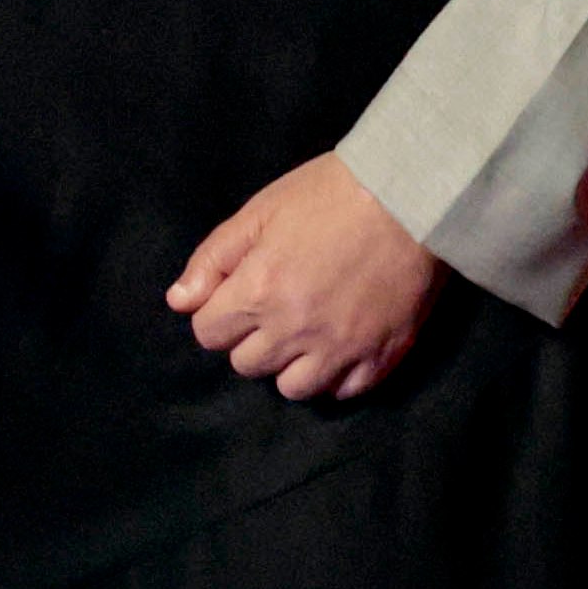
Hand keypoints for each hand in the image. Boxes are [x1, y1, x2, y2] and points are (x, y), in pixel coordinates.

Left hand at [167, 151, 441, 402]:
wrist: (408, 199)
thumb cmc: (327, 196)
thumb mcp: (258, 212)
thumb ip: (213, 259)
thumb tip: (178, 301)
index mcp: (259, 292)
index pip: (209, 334)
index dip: (216, 313)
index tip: (235, 294)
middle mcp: (295, 332)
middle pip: (247, 365)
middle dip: (249, 337)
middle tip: (272, 304)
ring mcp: (340, 351)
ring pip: (293, 389)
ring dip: (289, 363)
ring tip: (303, 327)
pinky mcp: (381, 360)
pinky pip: (343, 392)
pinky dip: (335, 375)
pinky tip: (337, 340)